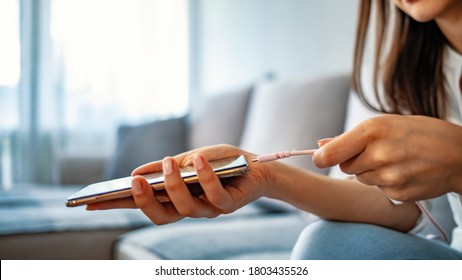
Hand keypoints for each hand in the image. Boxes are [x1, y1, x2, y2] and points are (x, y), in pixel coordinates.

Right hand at [87, 145, 272, 224]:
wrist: (256, 165)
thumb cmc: (221, 163)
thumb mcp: (187, 160)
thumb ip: (164, 168)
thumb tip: (134, 172)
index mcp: (176, 198)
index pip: (143, 205)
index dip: (118, 205)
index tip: (90, 202)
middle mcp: (190, 208)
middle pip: (161, 216)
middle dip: (145, 201)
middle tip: (134, 181)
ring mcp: (209, 209)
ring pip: (186, 209)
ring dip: (174, 185)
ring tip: (169, 162)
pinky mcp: (229, 205)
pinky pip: (215, 196)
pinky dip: (205, 177)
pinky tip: (198, 159)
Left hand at [313, 115, 461, 201]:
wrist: (458, 154)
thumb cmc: (418, 133)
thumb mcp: (385, 123)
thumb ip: (350, 137)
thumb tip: (321, 145)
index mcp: (372, 131)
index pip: (330, 154)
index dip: (320, 158)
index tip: (319, 158)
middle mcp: (379, 154)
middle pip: (344, 167)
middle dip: (353, 161)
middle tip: (375, 152)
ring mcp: (390, 177)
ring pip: (361, 179)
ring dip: (370, 171)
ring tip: (393, 160)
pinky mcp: (398, 194)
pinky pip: (378, 190)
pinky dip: (385, 183)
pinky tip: (403, 172)